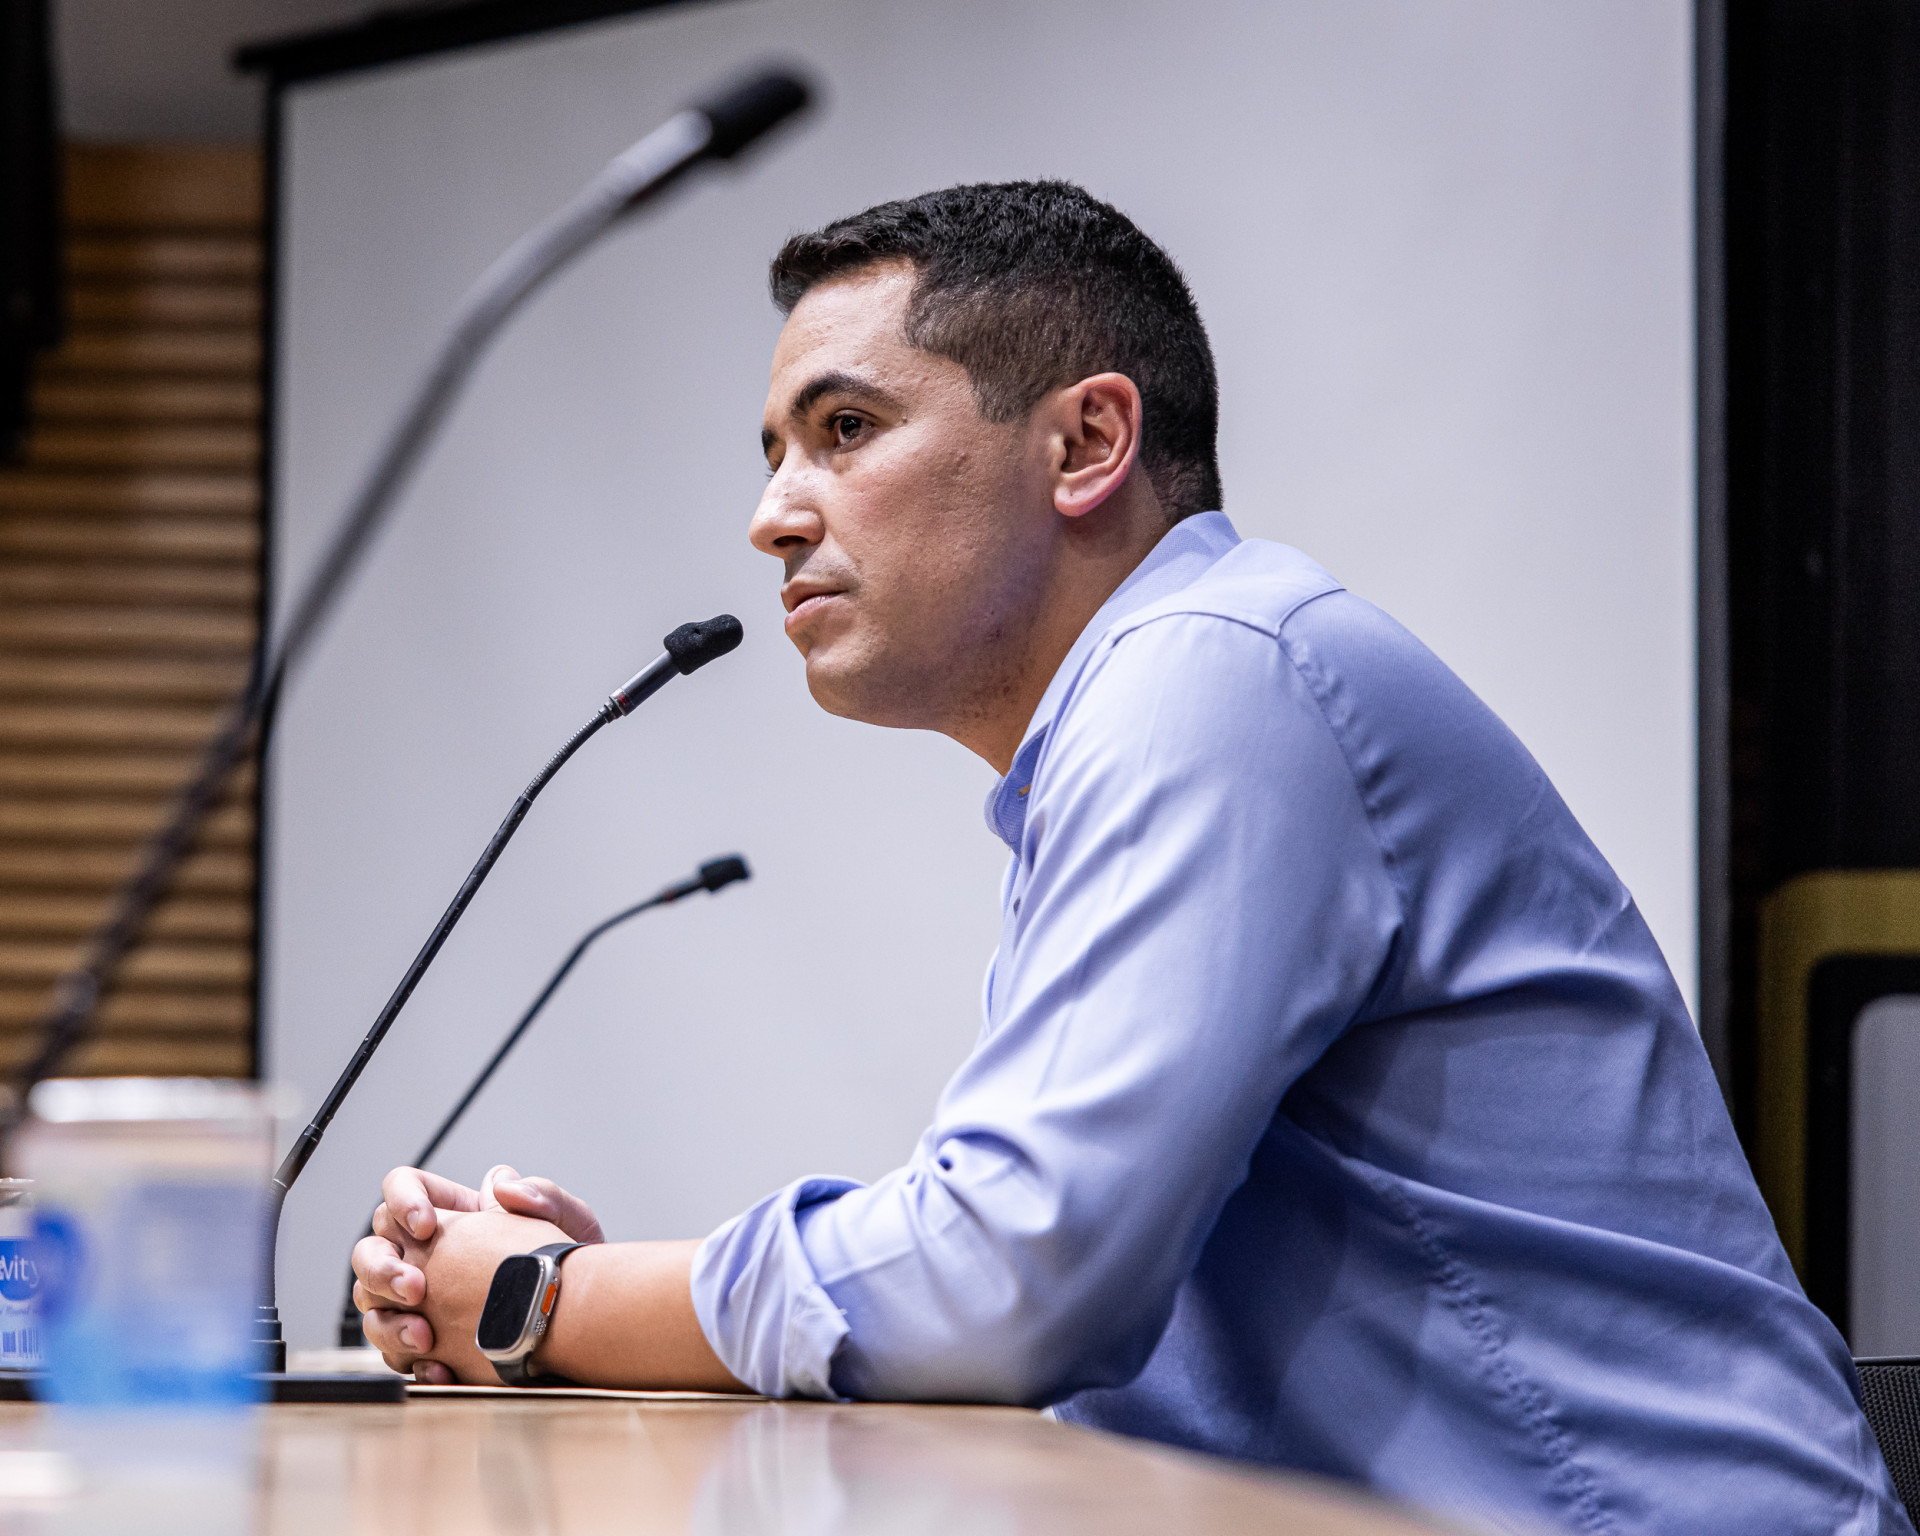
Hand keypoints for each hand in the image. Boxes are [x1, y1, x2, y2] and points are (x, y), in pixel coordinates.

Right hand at [352, 1163, 602, 1380]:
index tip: (427, 1226)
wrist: (582, 1318)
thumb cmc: (570, 1261)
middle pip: (371, 1250)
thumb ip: (540, 1194)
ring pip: (372, 1305)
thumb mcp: (567, 1220)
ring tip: (425, 1336)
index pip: (402, 1188)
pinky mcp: (427, 1344)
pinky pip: (398, 1354)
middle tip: (417, 1290)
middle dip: (382, 1269)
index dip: (402, 1201)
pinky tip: (440, 1367)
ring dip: (390, 1322)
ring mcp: (420, 1302)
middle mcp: (427, 1255)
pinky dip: (413, 1363)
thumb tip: (502, 1184)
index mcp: (454, 1214)